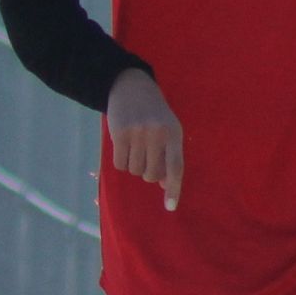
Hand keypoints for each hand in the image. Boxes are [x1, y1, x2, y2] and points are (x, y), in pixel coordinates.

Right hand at [106, 68, 182, 212]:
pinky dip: (121, 161)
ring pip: (134, 170)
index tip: (170, 207)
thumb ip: (169, 155)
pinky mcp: (119, 134)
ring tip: (135, 146)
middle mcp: (157, 134)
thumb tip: (163, 185)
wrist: (130, 87)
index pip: (176, 167)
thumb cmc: (154, 113)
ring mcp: (137, 134)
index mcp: (174, 134)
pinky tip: (123, 146)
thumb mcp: (168, 129)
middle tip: (146, 156)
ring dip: (133, 165)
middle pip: (151, 174)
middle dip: (147, 172)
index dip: (173, 189)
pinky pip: (120, 164)